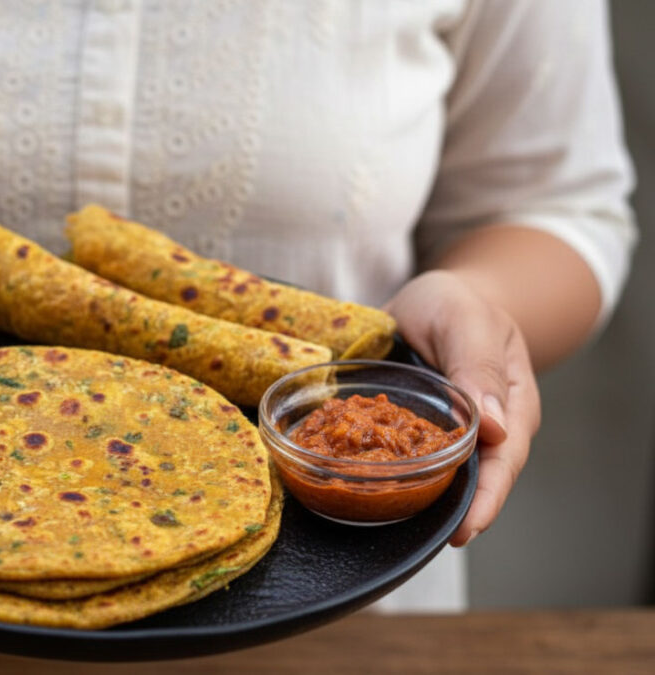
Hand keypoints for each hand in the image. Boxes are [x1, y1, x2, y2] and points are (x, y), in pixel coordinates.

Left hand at [385, 270, 540, 545]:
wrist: (437, 296)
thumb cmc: (459, 303)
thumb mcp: (467, 321)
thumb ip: (478, 367)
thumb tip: (496, 427)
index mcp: (511, 407)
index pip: (503, 463)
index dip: (485, 500)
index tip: (464, 531)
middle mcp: (482, 430)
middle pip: (472, 480)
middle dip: (451, 512)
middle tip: (424, 540)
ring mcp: (447, 434)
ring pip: (438, 475)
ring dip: (418, 497)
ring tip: (389, 521)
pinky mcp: (413, 431)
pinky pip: (403, 457)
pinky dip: (387, 472)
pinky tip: (362, 486)